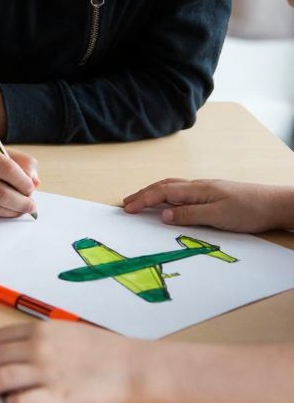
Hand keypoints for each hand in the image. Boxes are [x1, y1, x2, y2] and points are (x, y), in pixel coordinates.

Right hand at [0, 135, 38, 217]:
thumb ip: (19, 161)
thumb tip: (35, 183)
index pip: (9, 170)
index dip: (25, 183)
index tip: (31, 188)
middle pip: (2, 194)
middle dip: (22, 203)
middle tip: (31, 206)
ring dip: (12, 211)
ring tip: (21, 209)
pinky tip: (5, 210)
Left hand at [0, 321, 142, 402]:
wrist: (134, 367)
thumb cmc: (105, 350)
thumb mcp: (67, 331)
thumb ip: (40, 338)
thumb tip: (15, 349)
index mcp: (40, 330)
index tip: (2, 362)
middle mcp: (38, 349)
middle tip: (1, 380)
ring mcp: (46, 373)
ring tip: (6, 393)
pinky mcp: (56, 397)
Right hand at [122, 178, 293, 232]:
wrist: (275, 204)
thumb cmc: (249, 210)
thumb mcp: (218, 216)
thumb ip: (189, 215)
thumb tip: (162, 214)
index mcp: (197, 190)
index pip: (162, 193)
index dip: (142, 200)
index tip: (127, 209)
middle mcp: (198, 186)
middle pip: (163, 186)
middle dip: (143, 194)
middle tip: (126, 203)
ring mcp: (205, 189)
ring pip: (172, 187)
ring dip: (153, 192)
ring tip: (140, 200)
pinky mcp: (212, 194)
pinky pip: (182, 192)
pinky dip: (167, 194)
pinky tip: (167, 201)